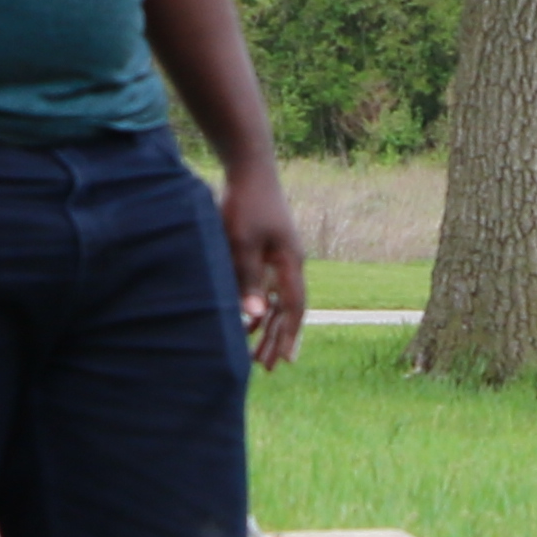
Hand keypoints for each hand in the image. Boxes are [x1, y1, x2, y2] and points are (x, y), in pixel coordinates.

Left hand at [217, 167, 307, 369]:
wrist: (250, 169)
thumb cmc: (244, 204)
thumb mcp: (242, 244)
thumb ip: (249, 280)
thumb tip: (258, 318)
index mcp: (290, 263)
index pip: (294, 309)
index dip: (289, 337)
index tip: (284, 362)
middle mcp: (291, 262)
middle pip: (289, 309)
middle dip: (279, 339)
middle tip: (269, 367)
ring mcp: (282, 255)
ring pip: (279, 300)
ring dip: (270, 327)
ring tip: (258, 352)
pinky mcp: (270, 248)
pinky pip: (270, 287)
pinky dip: (262, 307)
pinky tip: (250, 320)